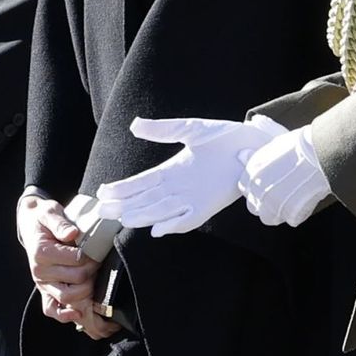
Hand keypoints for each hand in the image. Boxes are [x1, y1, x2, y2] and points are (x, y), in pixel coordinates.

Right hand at [16, 192, 118, 335]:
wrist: (30, 224)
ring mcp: (42, 284)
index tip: (96, 248)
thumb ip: (60, 222)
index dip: (91, 255)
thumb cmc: (43, 218)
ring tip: (92, 275)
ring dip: (86, 289)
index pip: (76, 260)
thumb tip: (73, 233)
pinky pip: (51, 310)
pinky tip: (78, 314)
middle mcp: (40, 271)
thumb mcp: (50, 211)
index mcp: (41, 253)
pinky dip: (64, 315)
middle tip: (96, 260)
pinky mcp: (44, 291)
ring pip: (68, 297)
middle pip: (77, 279)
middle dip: (92, 270)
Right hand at [92, 115, 284, 237]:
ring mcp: (192, 199)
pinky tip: (156, 230)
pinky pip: (188, 220)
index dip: (122, 189)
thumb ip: (162, 129)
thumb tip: (134, 125)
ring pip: (160, 211)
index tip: (102, 193)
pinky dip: (173, 225)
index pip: (140, 183)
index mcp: (171, 171)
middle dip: (124, 206)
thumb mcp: (189, 129)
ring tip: (123, 219)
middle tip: (102, 212)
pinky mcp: (208, 207)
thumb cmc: (224, 137)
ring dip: (142, 216)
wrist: (253, 145)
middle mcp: (178, 188)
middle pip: (145, 200)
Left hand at [238, 125, 331, 226]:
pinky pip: (290, 219)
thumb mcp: (272, 147)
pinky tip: (306, 200)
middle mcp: (258, 191)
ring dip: (279, 211)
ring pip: (270, 218)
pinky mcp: (289, 213)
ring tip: (293, 200)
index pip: (246, 190)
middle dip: (265, 204)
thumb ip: (258, 159)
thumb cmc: (299, 145)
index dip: (257, 190)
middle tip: (281, 196)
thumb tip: (244, 157)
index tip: (268, 187)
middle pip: (254, 207)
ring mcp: (273, 204)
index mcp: (252, 173)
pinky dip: (298, 213)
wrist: (319, 153)